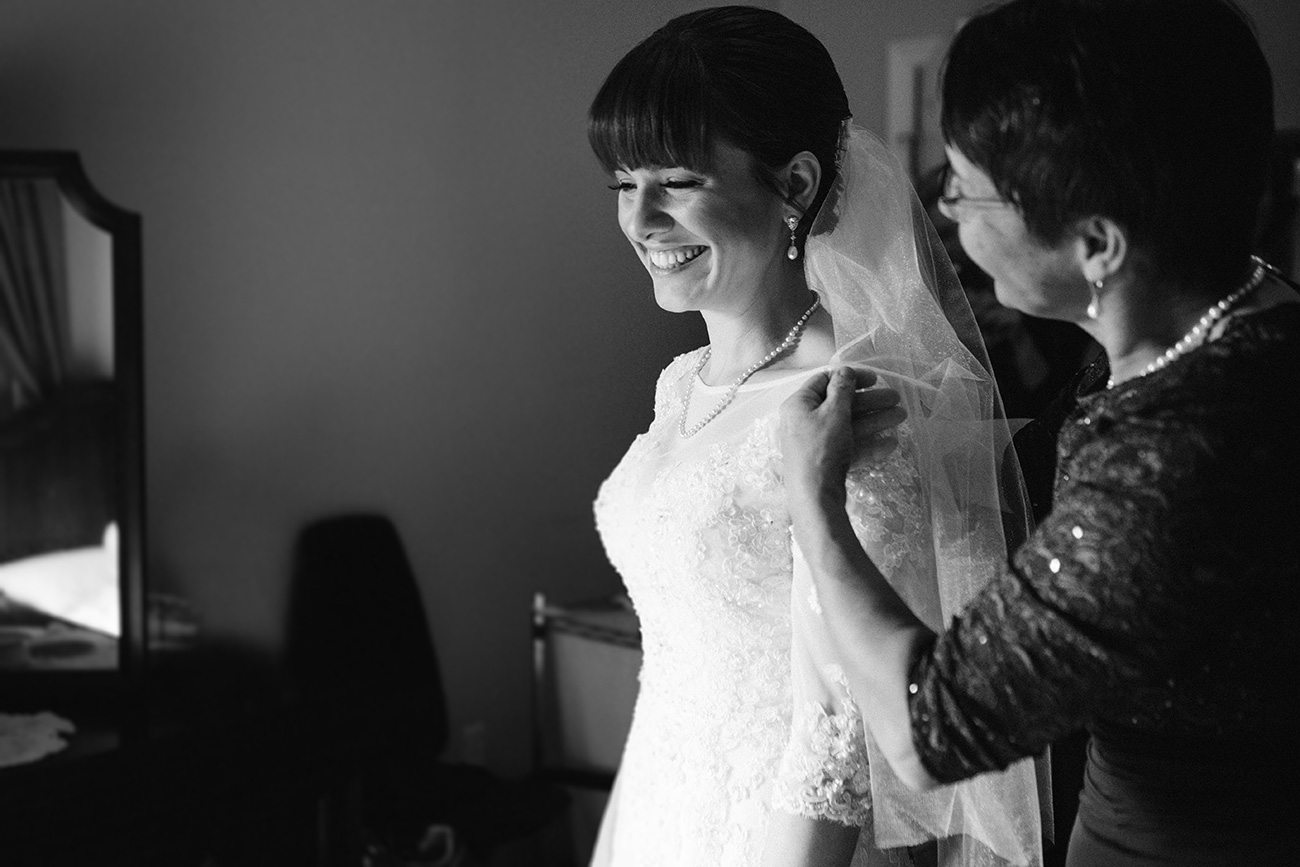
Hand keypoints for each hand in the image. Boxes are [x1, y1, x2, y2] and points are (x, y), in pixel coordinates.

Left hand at [780, 366, 905, 512]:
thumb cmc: (821, 447)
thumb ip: (842, 388)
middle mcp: (804, 422)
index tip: (875, 379)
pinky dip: (868, 444)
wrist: (814, 496)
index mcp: (799, 404)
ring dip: (875, 420)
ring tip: (901, 418)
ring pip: (848, 426)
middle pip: (841, 405)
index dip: (851, 377)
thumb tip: (845, 371)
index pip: (824, 380)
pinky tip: (891, 445)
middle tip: (897, 399)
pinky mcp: (825, 462)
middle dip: (871, 401)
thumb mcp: (834, 412)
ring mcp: (815, 443)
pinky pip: (848, 447)